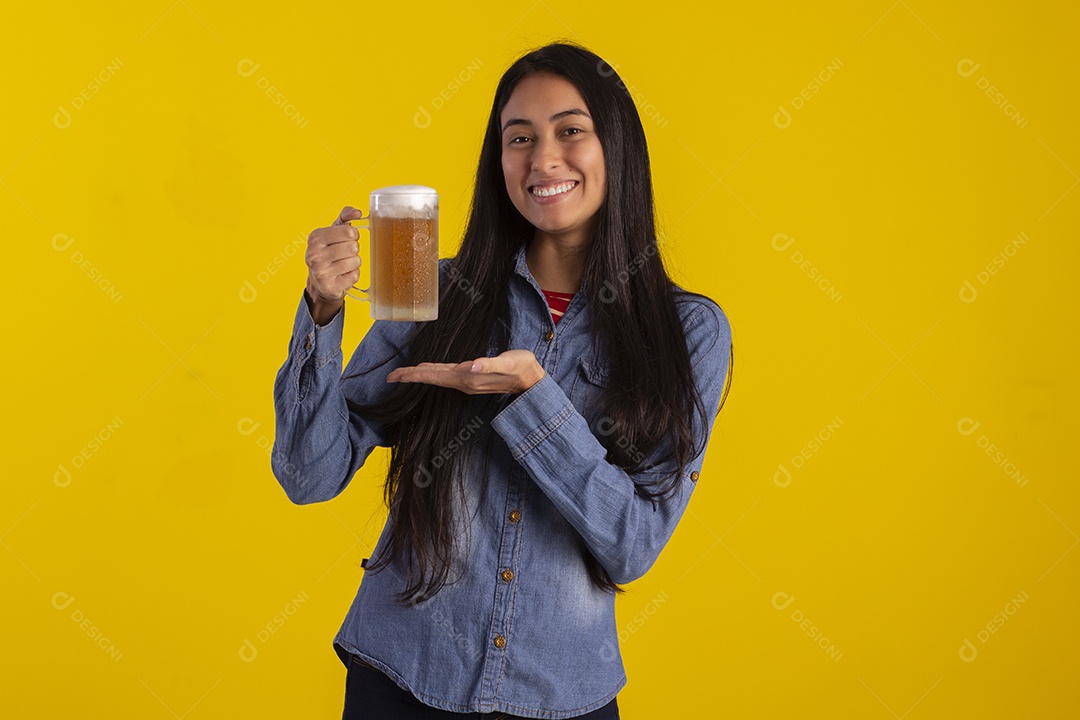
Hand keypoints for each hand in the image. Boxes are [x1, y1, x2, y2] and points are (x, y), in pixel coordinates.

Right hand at [305, 206, 363, 307]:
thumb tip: (357, 212)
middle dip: (354, 249)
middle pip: (353, 246)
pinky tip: (343, 275)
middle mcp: (315, 254)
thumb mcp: (333, 231)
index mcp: (315, 237)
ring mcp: (321, 272)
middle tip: (344, 253)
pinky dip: (353, 275)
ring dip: (354, 263)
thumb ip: (345, 217)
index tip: (347, 238)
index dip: (353, 235)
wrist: (320, 282)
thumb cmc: (328, 252)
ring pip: (356, 261)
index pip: (349, 231)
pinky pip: (355, 275)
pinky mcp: (330, 286)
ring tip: (343, 264)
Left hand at [386, 350, 544, 394]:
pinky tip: (428, 370)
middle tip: (390, 376)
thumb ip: (490, 364)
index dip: (414, 375)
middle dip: (410, 377)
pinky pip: (446, 376)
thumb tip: (474, 365)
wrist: (532, 381)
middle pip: (431, 378)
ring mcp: (467, 382)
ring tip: (403, 373)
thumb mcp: (509, 363)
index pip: (434, 376)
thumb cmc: (521, 368)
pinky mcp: (472, 378)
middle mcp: (464, 382)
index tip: (395, 375)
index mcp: (468, 377)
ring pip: (437, 377)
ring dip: (420, 375)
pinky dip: (433, 373)